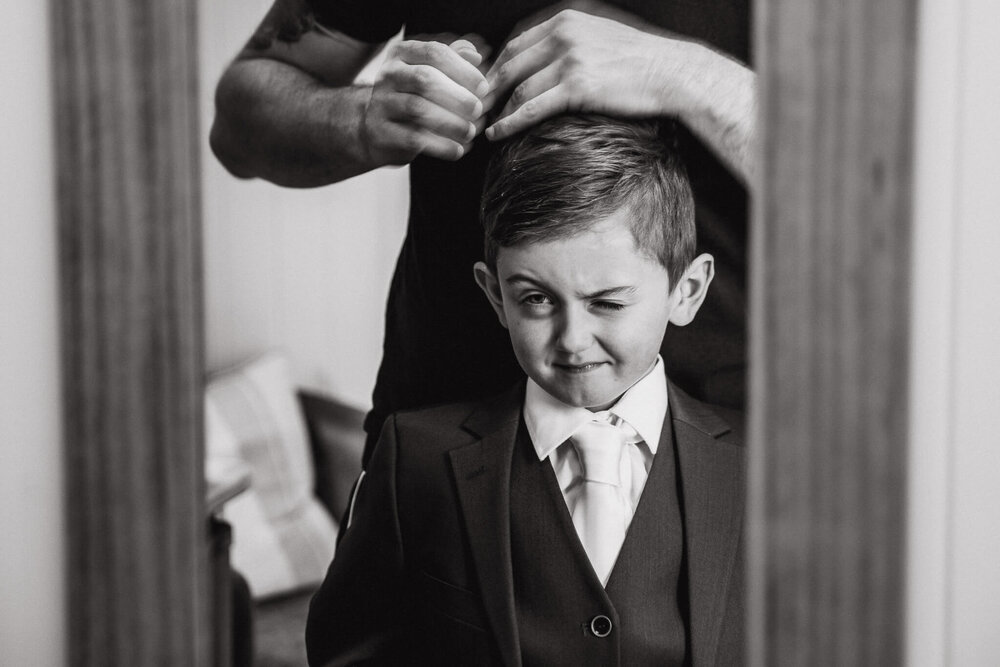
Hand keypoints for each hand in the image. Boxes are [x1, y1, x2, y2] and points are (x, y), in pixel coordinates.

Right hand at [362, 37, 488, 164]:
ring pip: (418, 109)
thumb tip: (476, 55)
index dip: (463, 70)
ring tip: (470, 132)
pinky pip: (412, 138)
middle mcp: (389, 74)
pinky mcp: (381, 131)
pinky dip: (440, 146)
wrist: (380, 130)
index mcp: (403, 53)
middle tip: (478, 110)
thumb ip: (455, 60)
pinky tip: (457, 150)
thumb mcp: (432, 73)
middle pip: (424, 79)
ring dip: (451, 122)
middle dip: (457, 96)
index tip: (483, 88)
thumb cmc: (414, 97)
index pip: (434, 53)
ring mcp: (381, 103)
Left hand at [483, 9, 702, 140]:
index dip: (497, 66)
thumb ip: (573, 39)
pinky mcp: (578, 85)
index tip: (486, 86)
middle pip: (511, 63)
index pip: (517, 42)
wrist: (672, 73)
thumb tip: (549, 55)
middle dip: (488, 89)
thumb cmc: (641, 60)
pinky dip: (510, 122)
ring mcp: (570, 58)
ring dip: (496, 109)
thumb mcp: (602, 34)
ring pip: (518, 87)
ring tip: (484, 126)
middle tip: (474, 109)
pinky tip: (498, 134)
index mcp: (567, 19)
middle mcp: (564, 34)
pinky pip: (532, 107)